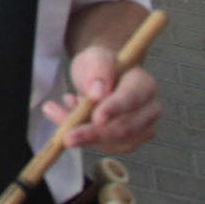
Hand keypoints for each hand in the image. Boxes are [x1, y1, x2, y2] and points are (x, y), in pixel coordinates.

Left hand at [43, 48, 159, 152]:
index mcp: (144, 84)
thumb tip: (97, 95)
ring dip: (81, 134)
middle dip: (92, 133)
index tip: (97, 118)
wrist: (99, 75)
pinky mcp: (127, 142)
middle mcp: (148, 110)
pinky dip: (82, 136)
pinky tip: (67, 117)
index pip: (131, 99)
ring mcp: (140, 130)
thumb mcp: (95, 57)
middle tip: (65, 136)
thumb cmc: (100, 64)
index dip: (114, 109)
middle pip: (124, 128)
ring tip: (55, 112)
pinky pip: (104, 146)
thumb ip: (98, 70)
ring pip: (112, 142)